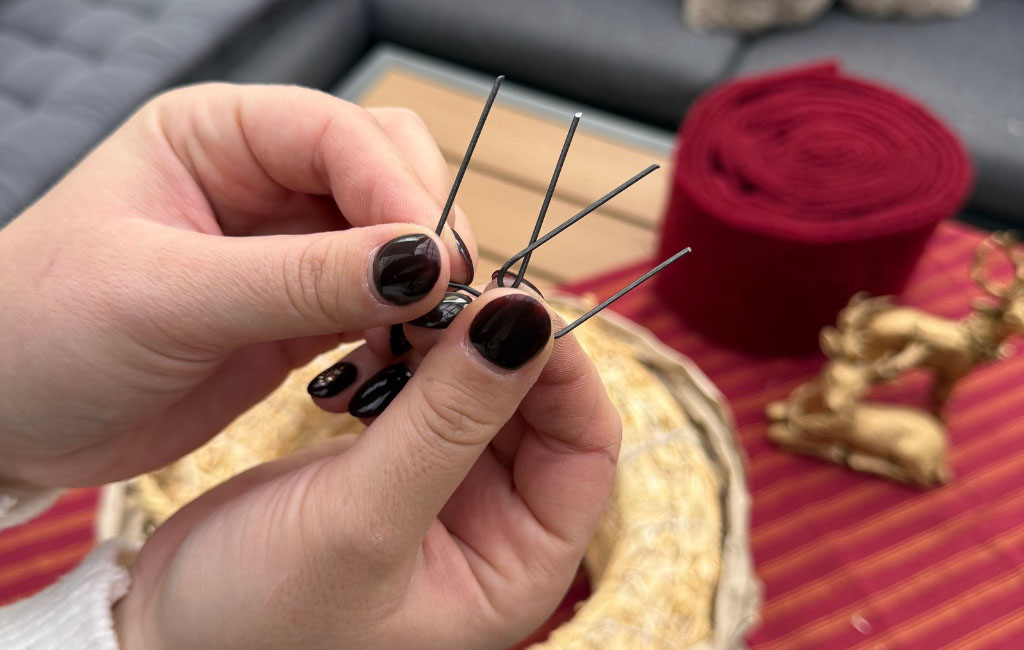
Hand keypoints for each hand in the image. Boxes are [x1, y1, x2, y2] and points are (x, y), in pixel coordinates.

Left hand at [0, 84, 476, 486]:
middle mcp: (262, 180)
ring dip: (424, 286)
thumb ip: (299, 279)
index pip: (339, 134)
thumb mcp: (167, 296)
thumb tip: (423, 265)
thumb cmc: (43, 333)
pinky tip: (405, 359)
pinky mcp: (301, 313)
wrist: (7, 422)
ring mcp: (286, 249)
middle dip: (423, 232)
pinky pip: (379, 306)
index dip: (397, 191)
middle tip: (448, 300)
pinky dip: (404, 330)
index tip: (435, 261)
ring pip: (394, 245)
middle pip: (386, 175)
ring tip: (433, 337)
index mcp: (217, 134)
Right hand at [115, 288, 620, 649]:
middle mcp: (493, 526)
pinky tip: (362, 352)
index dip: (562, 367)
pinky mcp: (392, 461)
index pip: (586, 445)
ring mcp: (443, 489)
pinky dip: (400, 358)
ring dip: (441, 344)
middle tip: (437, 292)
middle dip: (492, 345)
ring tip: (391, 319)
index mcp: (518, 564)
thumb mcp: (362, 522)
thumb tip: (526, 320)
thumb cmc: (258, 618)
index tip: (510, 300)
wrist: (164, 634)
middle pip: (534, 405)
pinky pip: (424, 389)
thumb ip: (446, 421)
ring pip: (477, 387)